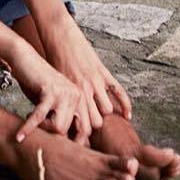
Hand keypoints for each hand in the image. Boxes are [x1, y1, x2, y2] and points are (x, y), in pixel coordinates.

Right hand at [9, 47, 93, 143]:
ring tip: (30, 126)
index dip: (75, 142)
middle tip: (43, 136)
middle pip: (75, 132)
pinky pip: (40, 117)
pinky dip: (28, 127)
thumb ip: (60, 118)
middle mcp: (77, 95)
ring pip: (59, 128)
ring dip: (43, 131)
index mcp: (81, 98)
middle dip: (57, 138)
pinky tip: (20, 135)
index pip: (87, 129)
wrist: (24, 57)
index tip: (61, 149)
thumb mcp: (53, 100)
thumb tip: (64, 146)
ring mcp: (65, 93)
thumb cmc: (36, 81)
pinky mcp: (49, 91)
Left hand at [40, 13, 132, 130]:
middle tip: (92, 133)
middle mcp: (83, 90)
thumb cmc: (52, 60)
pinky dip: (126, 105)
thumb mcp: (53, 82)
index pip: (79, 125)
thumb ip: (59, 100)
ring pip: (107, 110)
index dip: (80, 136)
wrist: (58, 35)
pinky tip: (127, 116)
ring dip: (105, 115)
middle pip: (95, 122)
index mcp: (69, 95)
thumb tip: (58, 121)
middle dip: (94, 128)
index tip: (81, 143)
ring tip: (102, 119)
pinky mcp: (103, 71)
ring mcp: (95, 81)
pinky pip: (119, 91)